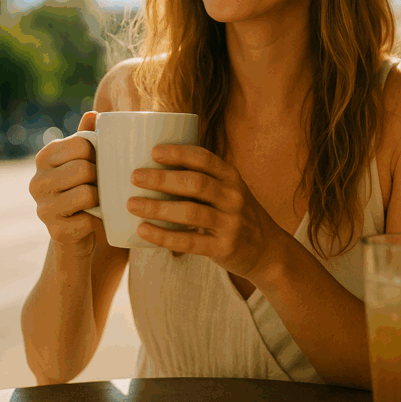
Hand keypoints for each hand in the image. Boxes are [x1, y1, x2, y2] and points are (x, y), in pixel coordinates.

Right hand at [29, 111, 102, 257]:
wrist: (78, 235)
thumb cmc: (84, 189)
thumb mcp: (84, 161)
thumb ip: (87, 137)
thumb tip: (93, 114)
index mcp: (45, 157)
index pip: (80, 144)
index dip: (98, 153)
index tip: (99, 162)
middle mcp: (37, 181)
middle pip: (83, 169)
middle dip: (100, 177)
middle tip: (101, 184)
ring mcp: (43, 208)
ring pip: (86, 193)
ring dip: (101, 198)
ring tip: (99, 200)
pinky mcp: (56, 231)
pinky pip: (88, 219)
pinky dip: (99, 220)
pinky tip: (95, 219)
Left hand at [126, 144, 288, 282]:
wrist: (267, 250)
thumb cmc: (237, 215)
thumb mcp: (229, 191)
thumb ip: (203, 181)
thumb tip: (155, 170)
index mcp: (232, 177)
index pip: (205, 159)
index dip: (179, 153)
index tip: (154, 151)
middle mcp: (233, 197)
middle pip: (195, 183)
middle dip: (162, 178)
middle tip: (135, 176)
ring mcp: (230, 223)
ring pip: (190, 212)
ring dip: (158, 207)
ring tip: (133, 204)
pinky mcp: (224, 247)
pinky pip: (190, 241)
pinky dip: (164, 236)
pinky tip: (144, 230)